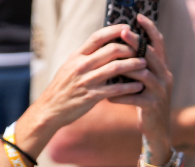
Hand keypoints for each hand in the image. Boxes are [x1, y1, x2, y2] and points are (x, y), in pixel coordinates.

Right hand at [29, 23, 153, 134]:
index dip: (114, 31)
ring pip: (116, 68)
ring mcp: (87, 81)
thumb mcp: (69, 67)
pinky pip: (115, 89)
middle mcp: (81, 66)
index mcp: (76, 56)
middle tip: (141, 49)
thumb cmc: (62, 88)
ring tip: (144, 64)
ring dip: (133, 65)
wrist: (50, 110)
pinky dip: (129, 87)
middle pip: (111, 50)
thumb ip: (84, 56)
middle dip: (129, 48)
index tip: (128, 29)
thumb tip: (102, 46)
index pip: (97, 37)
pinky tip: (138, 86)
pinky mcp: (91, 96)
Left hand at [109, 15, 172, 157]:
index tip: (138, 16)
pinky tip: (108, 97)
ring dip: (127, 69)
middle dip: (137, 43)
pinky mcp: (154, 106)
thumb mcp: (145, 82)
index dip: (150, 29)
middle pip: (151, 55)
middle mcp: (165, 76)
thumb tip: (120, 46)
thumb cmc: (146, 102)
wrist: (157, 129)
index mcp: (162, 68)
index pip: (158, 43)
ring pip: (145, 75)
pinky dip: (122, 96)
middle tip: (123, 32)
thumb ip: (138, 66)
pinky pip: (136, 98)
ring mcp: (161, 91)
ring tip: (111, 65)